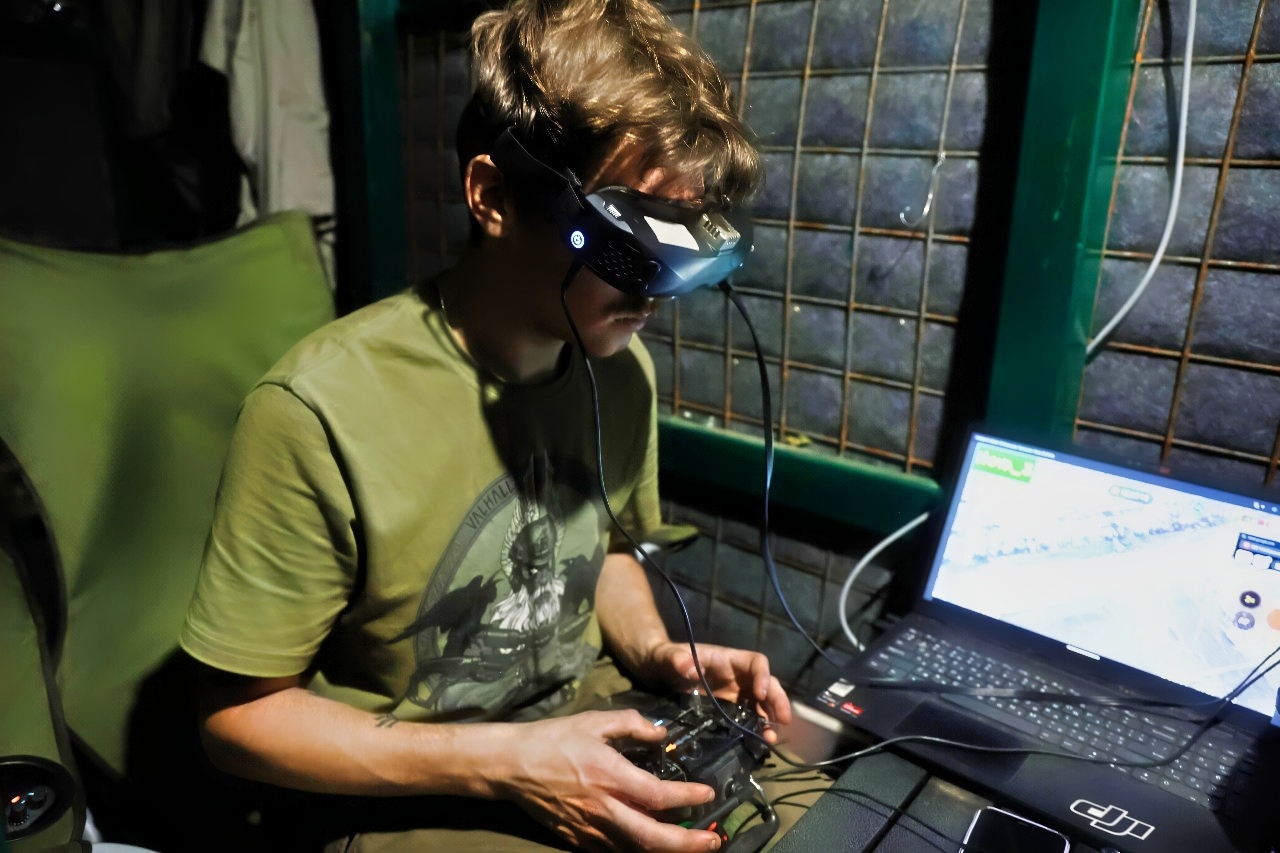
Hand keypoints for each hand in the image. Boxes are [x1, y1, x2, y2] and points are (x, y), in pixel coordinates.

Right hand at [494, 710, 724, 851]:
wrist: (511, 766)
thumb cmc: (552, 739)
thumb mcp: (594, 721)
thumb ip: (632, 724)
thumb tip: (661, 733)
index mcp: (609, 775)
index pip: (657, 795)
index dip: (688, 798)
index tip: (708, 794)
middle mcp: (602, 808)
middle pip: (652, 837)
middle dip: (687, 843)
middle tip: (713, 840)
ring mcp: (589, 829)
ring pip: (635, 850)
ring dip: (667, 851)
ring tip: (692, 846)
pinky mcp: (577, 839)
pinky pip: (614, 851)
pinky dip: (638, 851)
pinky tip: (653, 846)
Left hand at [637, 641, 791, 742]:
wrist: (657, 671)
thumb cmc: (666, 658)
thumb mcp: (669, 656)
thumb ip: (677, 659)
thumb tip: (690, 670)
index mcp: (728, 659)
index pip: (756, 662)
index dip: (763, 676)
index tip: (761, 694)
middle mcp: (738, 676)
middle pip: (767, 684)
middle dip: (778, 700)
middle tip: (783, 721)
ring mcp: (736, 694)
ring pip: (763, 704)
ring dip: (771, 719)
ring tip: (771, 738)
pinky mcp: (730, 710)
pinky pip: (750, 717)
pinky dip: (758, 729)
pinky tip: (760, 742)